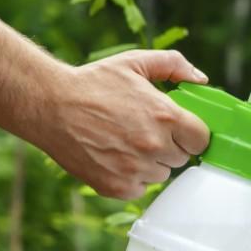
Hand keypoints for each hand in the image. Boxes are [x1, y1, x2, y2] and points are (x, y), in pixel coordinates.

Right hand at [40, 50, 210, 198]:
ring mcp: (136, 169)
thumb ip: (173, 65)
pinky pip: (140, 188)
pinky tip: (114, 157)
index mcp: (166, 117)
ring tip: (125, 142)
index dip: (191, 134)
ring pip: (161, 174)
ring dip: (150, 163)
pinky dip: (131, 178)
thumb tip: (200, 79)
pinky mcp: (117, 186)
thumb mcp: (135, 62)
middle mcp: (154, 146)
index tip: (179, 130)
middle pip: (181, 158)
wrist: (49, 105)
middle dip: (168, 146)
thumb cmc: (93, 83)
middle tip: (144, 131)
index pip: (201, 140)